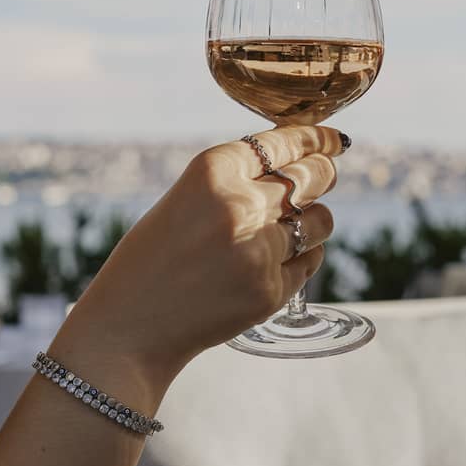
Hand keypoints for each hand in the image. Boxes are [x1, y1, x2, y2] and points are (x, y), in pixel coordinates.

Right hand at [62, 126, 346, 379]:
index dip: (317, 138)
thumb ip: (235, 181)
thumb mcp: (185, 200)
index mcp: (212, 171)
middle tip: (325, 174)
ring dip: (315, 220)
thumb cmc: (151, 260)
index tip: (335, 140)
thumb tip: (297, 164)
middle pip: (313, 175)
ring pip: (321, 220)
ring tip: (296, 226)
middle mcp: (239, 205)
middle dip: (324, 172)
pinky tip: (279, 262)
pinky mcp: (270, 291)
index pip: (285, 141)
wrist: (130, 327)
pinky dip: (303, 258)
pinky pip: (310, 262)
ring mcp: (259, 251)